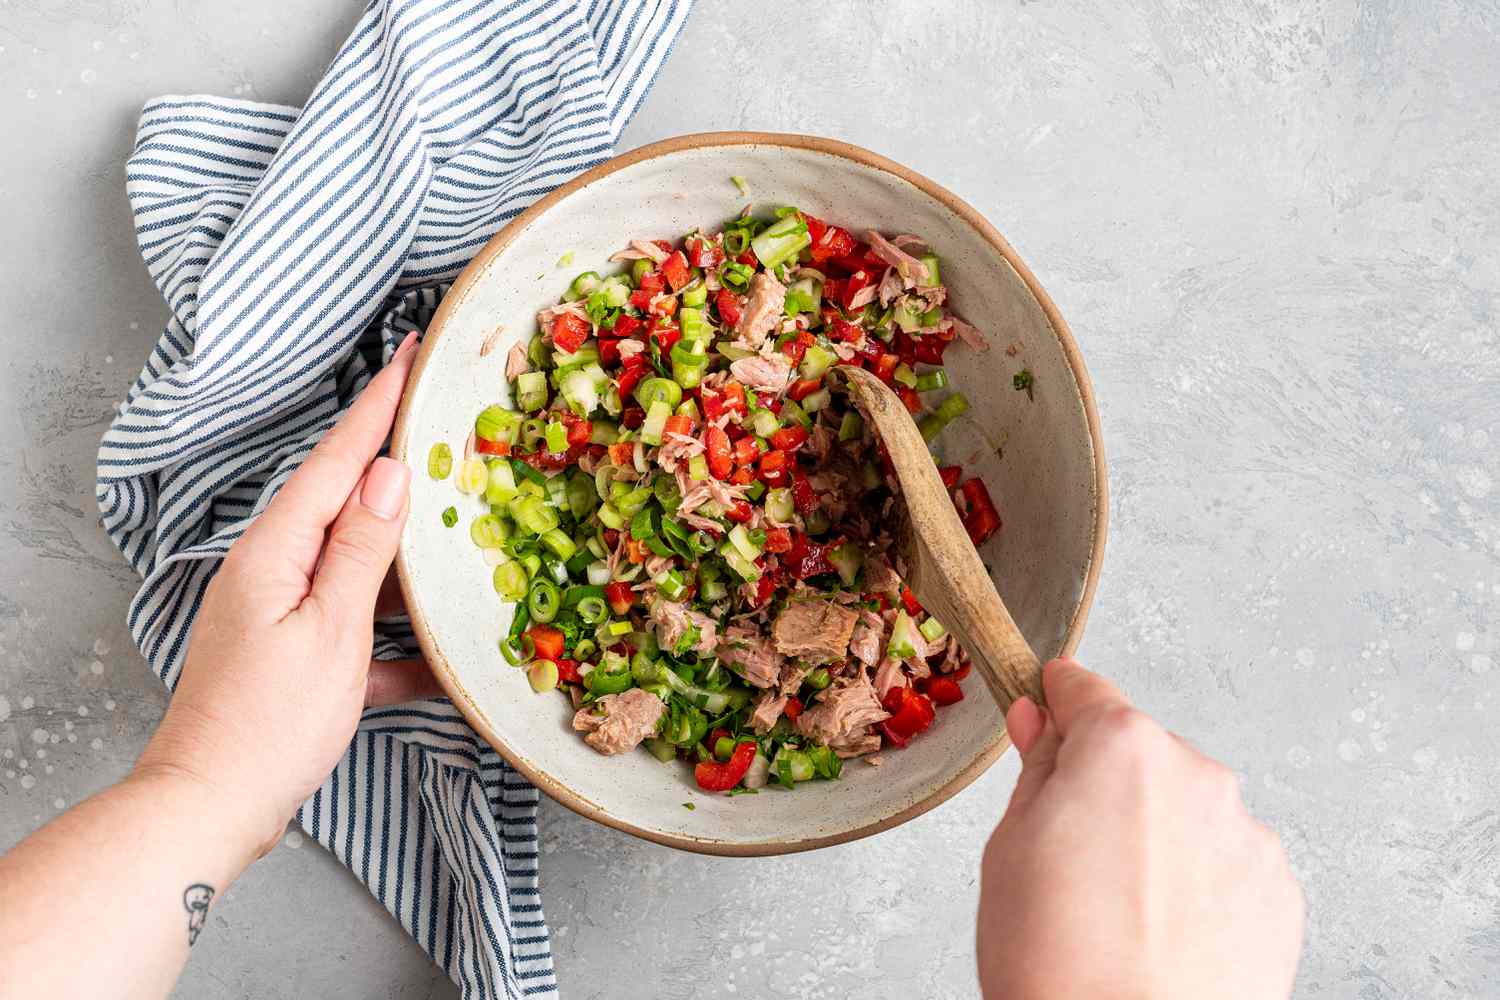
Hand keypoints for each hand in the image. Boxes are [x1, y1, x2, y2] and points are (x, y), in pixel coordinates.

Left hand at [134, 332, 439, 857]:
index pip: (337, 462)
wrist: (210, 809)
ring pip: (357, 567)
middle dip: (395, 468)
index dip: (377, 409)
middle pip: (346, 506)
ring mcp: (280, 615)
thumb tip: (389, 475)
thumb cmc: (270, 724)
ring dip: (405, 556)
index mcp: (276, 552)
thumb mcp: (330, 631)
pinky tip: (437, 658)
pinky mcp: (294, 657)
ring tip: (455, 530)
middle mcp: (272, 571)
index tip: (409, 356)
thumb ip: (361, 550)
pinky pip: (353, 628)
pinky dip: (394, 639)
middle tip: (443, 425)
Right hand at [977, 658, 1303, 999]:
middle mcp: (1198, 775)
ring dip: (1159, 835)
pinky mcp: (1278, 893)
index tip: (1046, 709)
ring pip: (1188, 809)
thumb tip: (1040, 725)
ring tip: (1121, 909)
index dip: (1056, 702)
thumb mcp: (1010, 850)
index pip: (1085, 691)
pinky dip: (1199, 883)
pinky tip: (1163, 931)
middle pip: (1141, 754)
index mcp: (1122, 749)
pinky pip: (1227, 862)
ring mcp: (1246, 835)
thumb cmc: (1057, 963)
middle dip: (1109, 786)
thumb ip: (1037, 772)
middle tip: (1071, 853)